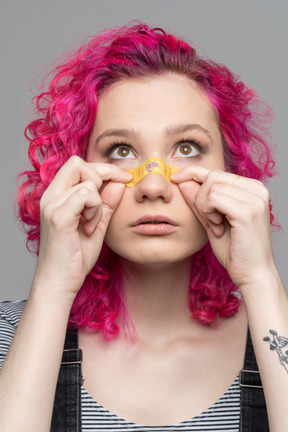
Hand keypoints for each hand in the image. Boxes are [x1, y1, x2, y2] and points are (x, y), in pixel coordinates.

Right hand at [33, 156, 131, 297]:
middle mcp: (50, 196)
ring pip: (87, 181)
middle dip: (102, 174)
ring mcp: (52, 205)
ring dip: (98, 201)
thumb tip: (119, 183)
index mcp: (56, 196)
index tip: (124, 179)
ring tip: (93, 223)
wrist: (60, 283)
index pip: (78, 164)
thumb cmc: (75, 257)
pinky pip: (85, 195)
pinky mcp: (59, 217)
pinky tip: (90, 227)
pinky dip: (95, 209)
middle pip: (78, 163)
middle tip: (110, 197)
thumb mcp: (96, 224)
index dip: (104, 168)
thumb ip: (107, 203)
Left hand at [171, 167, 273, 288]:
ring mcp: (254, 198)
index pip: (217, 172)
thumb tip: (182, 181)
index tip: (176, 178)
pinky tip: (218, 228)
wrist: (252, 274)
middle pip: (212, 176)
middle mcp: (257, 189)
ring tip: (217, 227)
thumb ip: (199, 201)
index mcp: (252, 189)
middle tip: (210, 221)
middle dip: (200, 198)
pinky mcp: (247, 210)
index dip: (193, 173)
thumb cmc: (235, 251)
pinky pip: (213, 198)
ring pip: (210, 187)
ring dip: (205, 208)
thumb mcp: (211, 221)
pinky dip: (208, 213)